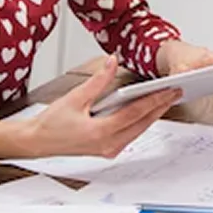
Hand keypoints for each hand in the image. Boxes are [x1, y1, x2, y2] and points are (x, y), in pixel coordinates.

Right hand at [18, 56, 180, 158]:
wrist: (37, 142)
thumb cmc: (51, 123)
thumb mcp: (75, 97)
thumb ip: (98, 80)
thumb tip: (113, 61)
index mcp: (100, 132)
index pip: (136, 113)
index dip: (156, 100)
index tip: (170, 90)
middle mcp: (108, 145)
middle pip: (142, 124)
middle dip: (161, 107)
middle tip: (176, 92)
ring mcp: (108, 150)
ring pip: (138, 130)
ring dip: (152, 115)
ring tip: (166, 99)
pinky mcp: (107, 150)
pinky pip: (130, 135)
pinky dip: (140, 122)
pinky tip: (147, 111)